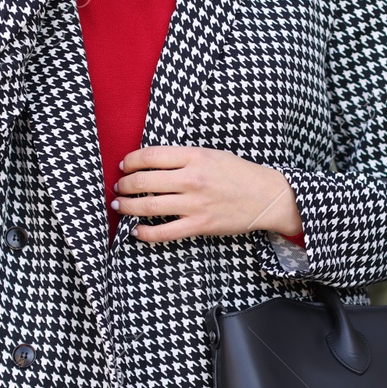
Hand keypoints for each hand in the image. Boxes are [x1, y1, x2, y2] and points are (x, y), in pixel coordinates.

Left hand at [113, 146, 302, 242]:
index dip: (130, 161)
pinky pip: (164, 232)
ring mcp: (195, 203)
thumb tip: (151, 164)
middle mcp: (192, 179)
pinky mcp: (199, 225)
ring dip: (127, 206)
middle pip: (144, 181)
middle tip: (119, 187)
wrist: (267, 196)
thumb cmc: (240, 173)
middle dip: (124, 185)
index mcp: (195, 156)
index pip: (150, 156)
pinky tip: (135, 231)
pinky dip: (144, 233)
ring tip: (120, 205)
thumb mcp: (212, 154)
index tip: (124, 165)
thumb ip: (184, 157)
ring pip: (148, 206)